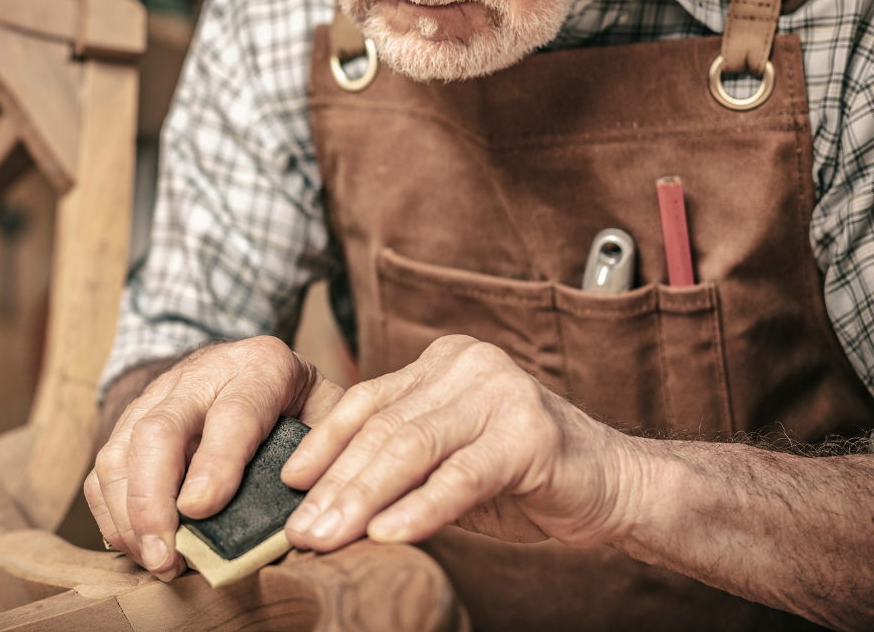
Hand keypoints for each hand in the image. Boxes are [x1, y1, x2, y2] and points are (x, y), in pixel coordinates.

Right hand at [84, 337, 342, 579]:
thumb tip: (308, 506)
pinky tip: (136, 545)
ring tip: (154, 561)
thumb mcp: (326, 406)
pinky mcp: (130, 419)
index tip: (201, 509)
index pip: (234, 412)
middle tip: (166, 555)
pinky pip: (105, 467)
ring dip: (130, 513)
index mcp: (261, 367)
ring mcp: (159, 395)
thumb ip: (324, 447)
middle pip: (161, 429)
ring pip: (123, 449)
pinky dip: (112, 512)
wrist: (247, 359)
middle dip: (155, 499)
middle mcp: (202, 375)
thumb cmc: (294, 396)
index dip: (215, 462)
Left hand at [282, 334, 642, 551]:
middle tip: (299, 530)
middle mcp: (469, 365)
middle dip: (335, 483)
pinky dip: (421, 509)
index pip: (367, 400)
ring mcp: (501, 394)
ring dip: (363, 498)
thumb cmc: (521, 474)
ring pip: (414, 448)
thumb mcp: (449, 459)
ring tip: (328, 538)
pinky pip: (462, 476)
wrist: (613, 483)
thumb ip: (399, 462)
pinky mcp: (529, 434)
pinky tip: (388, 536)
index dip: (323, 442)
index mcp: (443, 361)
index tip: (286, 484)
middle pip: (385, 427)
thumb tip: (321, 499)